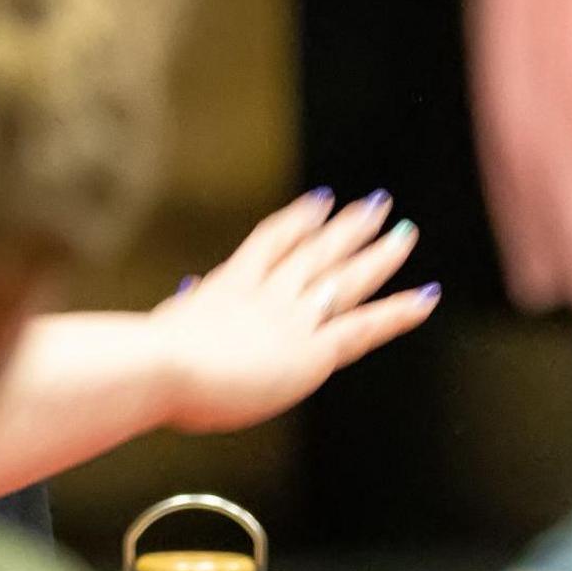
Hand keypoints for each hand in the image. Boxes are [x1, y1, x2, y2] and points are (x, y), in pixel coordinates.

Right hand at [154, 190, 436, 432]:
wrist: (158, 368)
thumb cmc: (145, 361)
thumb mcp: (162, 328)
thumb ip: (183, 312)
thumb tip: (189, 294)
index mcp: (224, 290)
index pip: (268, 245)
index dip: (296, 222)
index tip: (318, 202)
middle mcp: (266, 296)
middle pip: (315, 251)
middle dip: (345, 227)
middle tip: (374, 203)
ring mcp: (293, 319)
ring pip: (345, 279)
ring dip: (377, 254)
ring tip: (403, 229)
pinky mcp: (313, 351)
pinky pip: (365, 327)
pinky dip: (398, 311)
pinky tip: (426, 296)